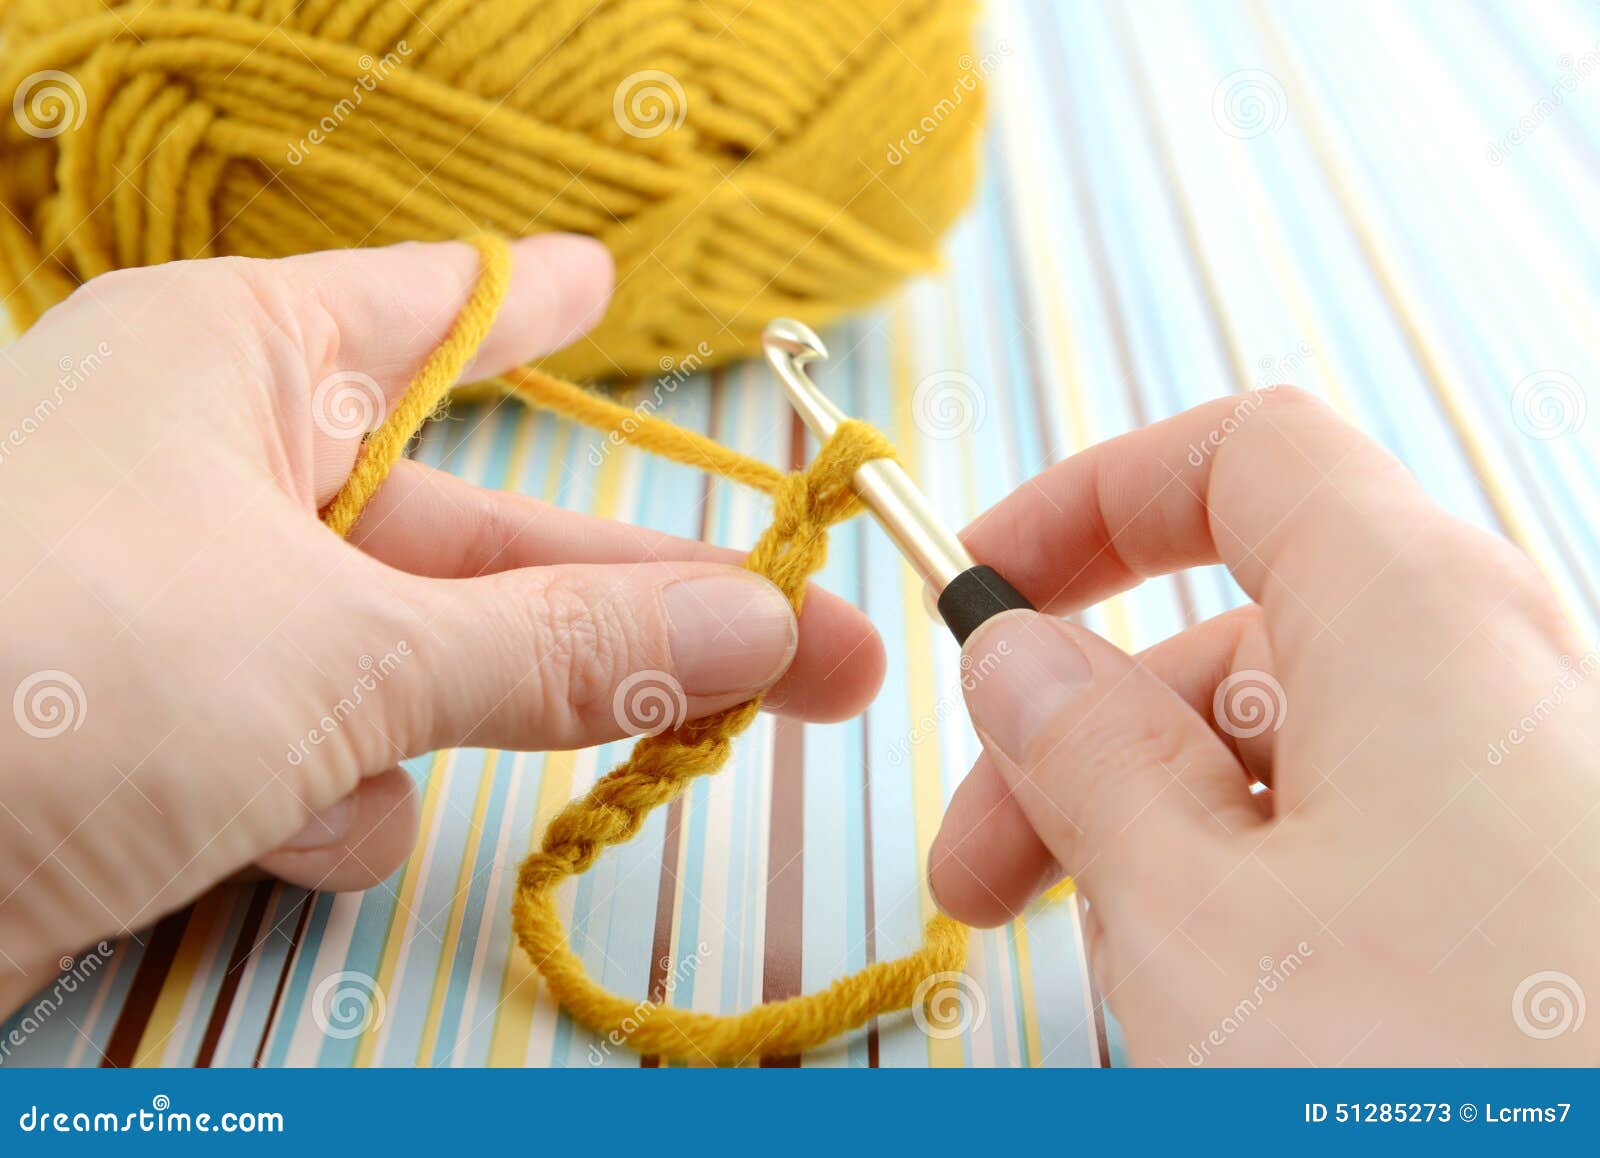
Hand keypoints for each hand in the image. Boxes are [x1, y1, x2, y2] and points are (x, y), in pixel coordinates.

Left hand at [0, 238, 883, 1016]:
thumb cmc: (54, 670)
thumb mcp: (344, 649)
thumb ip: (564, 642)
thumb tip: (763, 627)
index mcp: (231, 366)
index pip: (429, 313)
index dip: (531, 304)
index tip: (604, 283)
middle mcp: (208, 475)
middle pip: (471, 538)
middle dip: (625, 605)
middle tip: (805, 648)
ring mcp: (187, 619)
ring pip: (408, 670)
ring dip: (432, 731)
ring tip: (394, 765)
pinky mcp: (164, 749)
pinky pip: (320, 763)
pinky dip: (319, 805)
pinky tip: (265, 828)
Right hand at [929, 388, 1598, 1064]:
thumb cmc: (1440, 1084)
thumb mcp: (1190, 912)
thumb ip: (1083, 754)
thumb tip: (1015, 658)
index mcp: (1414, 614)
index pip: (1237, 457)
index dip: (1088, 504)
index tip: (984, 592)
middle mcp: (1491, 676)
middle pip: (1236, 631)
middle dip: (1079, 737)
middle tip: (973, 873)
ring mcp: (1529, 793)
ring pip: (1293, 758)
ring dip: (1157, 837)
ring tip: (1101, 977)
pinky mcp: (1543, 900)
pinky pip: (1368, 848)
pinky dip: (1256, 896)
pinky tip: (1209, 1012)